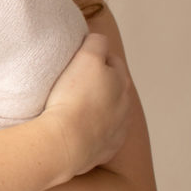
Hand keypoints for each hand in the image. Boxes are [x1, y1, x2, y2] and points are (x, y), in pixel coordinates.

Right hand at [41, 33, 130, 177]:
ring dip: (97, 108)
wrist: (66, 142)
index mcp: (122, 82)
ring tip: (73, 108)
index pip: (112, 60)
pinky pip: (101, 136)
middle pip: (113, 88)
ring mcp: (117, 131)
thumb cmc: (74, 97)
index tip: (78, 61)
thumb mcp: (86, 57)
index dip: (95, 57)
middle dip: (99, 83)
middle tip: (74, 83)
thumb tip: (99, 40)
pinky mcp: (105, 150)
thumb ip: (96, 42)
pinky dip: (92, 131)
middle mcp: (125, 107)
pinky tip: (76, 129)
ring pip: (109, 113)